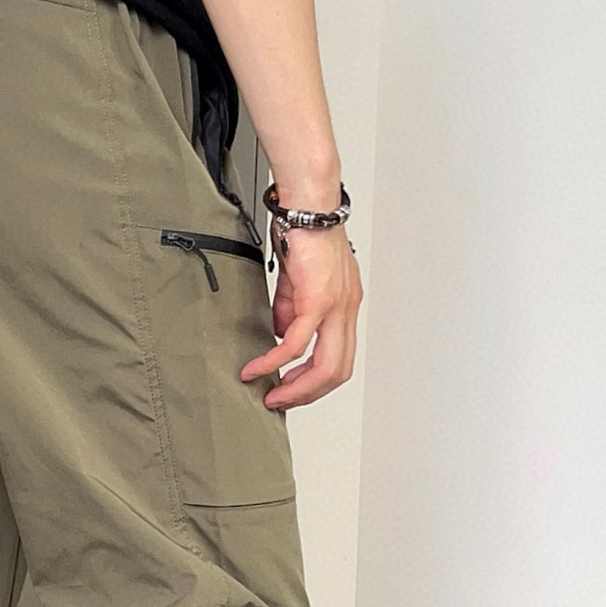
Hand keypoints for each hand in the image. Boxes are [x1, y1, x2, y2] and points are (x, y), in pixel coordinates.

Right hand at [241, 226, 362, 408]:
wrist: (308, 205)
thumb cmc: (304, 230)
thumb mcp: (298, 279)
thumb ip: (290, 309)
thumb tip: (280, 334)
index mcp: (345, 305)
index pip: (340, 357)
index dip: (317, 380)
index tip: (292, 388)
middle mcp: (347, 309)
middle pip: (338, 371)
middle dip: (308, 394)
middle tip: (282, 401)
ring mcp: (336, 306)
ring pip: (324, 366)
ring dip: (296, 387)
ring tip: (272, 393)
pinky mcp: (318, 300)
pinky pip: (296, 343)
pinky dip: (275, 361)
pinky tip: (258, 368)